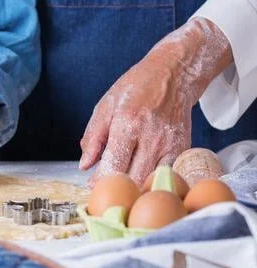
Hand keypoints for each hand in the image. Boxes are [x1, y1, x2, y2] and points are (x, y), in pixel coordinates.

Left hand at [79, 17, 232, 185]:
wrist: (173, 76)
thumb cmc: (135, 89)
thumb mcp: (106, 106)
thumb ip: (93, 137)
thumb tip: (84, 165)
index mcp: (128, 124)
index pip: (113, 164)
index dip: (101, 180)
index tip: (92, 186)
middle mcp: (151, 137)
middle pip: (133, 178)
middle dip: (117, 188)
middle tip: (105, 190)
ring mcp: (170, 145)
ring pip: (150, 180)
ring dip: (135, 187)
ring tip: (122, 187)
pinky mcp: (182, 149)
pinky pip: (165, 174)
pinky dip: (152, 179)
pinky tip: (141, 176)